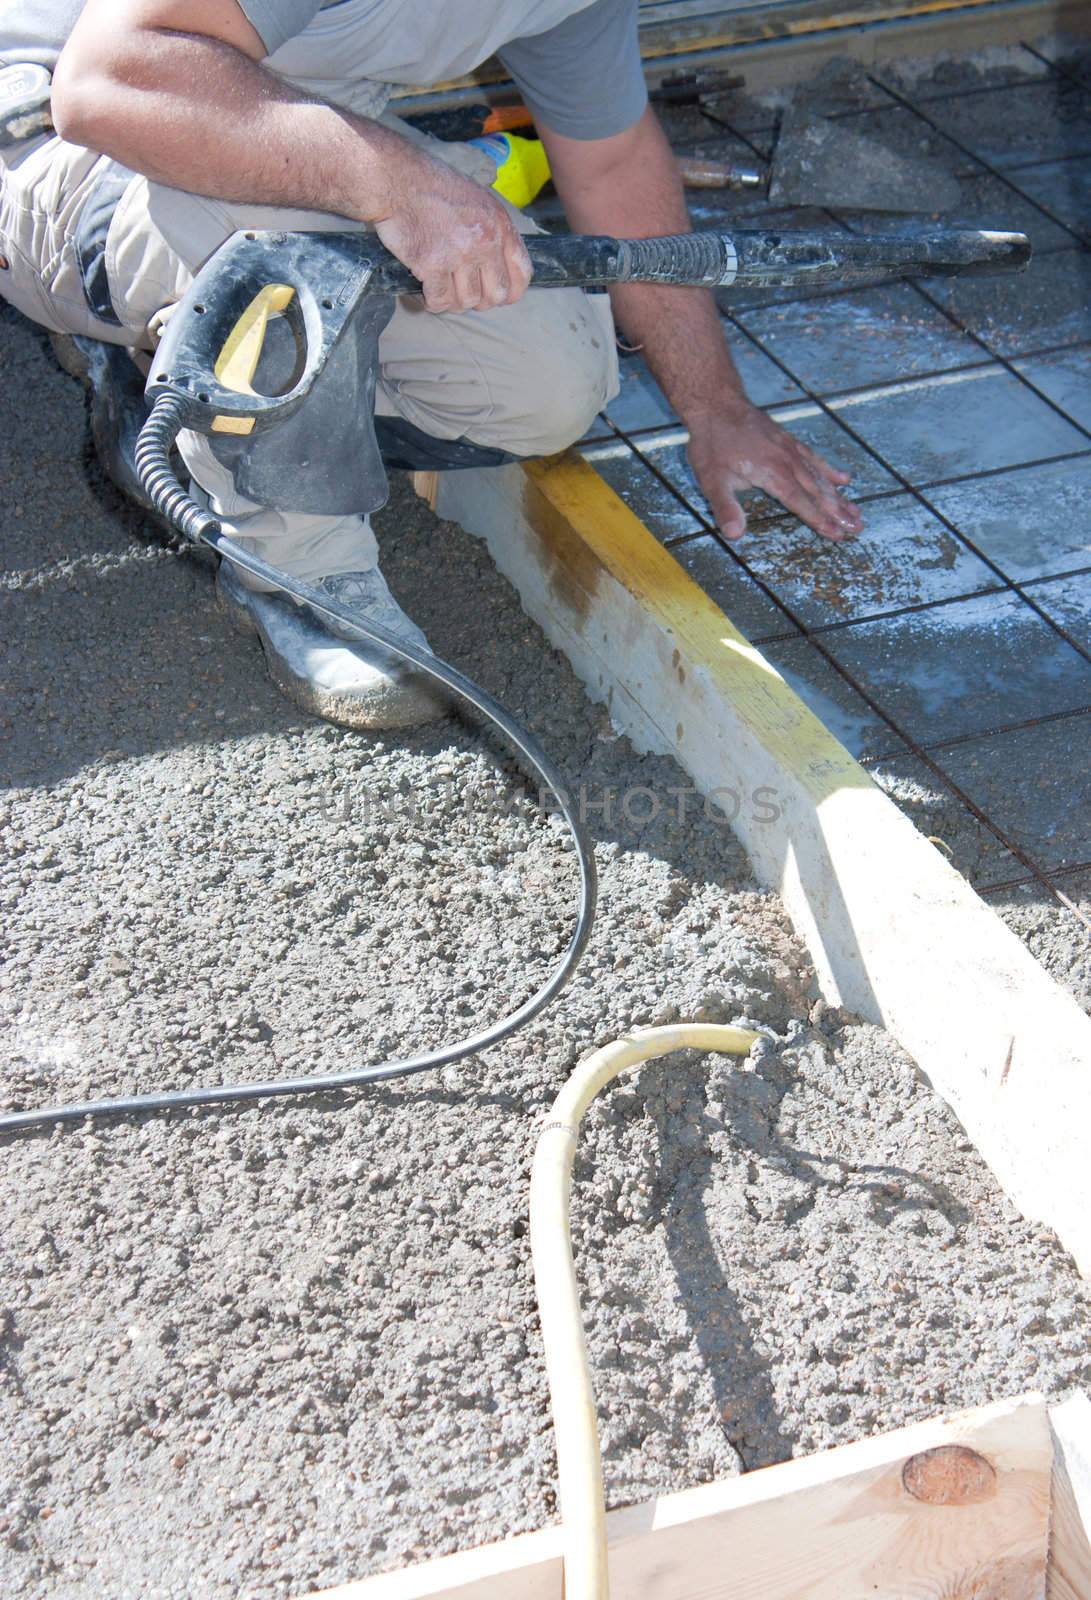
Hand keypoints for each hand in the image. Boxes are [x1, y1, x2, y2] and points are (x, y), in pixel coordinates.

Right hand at [374, 145, 531, 314]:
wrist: (398, 179)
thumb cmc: (434, 187)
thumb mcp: (478, 200)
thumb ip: (494, 231)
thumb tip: (500, 265)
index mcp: (500, 225)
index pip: (522, 274)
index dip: (511, 292)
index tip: (499, 296)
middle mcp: (485, 241)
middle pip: (496, 295)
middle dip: (481, 300)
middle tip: (464, 292)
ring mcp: (460, 254)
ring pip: (467, 301)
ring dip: (453, 301)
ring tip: (442, 287)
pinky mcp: (433, 264)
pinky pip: (440, 300)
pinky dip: (432, 302)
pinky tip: (427, 292)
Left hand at [686, 405, 864, 542]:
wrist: (717, 404)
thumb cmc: (713, 444)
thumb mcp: (712, 480)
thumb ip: (725, 507)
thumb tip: (735, 534)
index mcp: (772, 473)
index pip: (801, 501)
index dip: (819, 520)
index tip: (837, 534)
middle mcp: (787, 461)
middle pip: (818, 491)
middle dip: (838, 511)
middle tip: (857, 527)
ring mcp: (790, 449)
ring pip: (820, 476)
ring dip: (838, 496)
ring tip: (856, 512)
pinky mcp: (789, 441)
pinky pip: (814, 458)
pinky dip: (829, 470)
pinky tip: (843, 479)